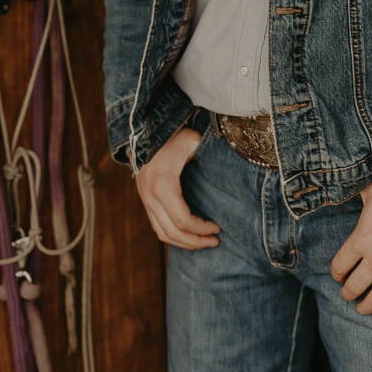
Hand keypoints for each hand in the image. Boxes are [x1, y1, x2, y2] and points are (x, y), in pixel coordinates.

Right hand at [135, 128, 220, 249]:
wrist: (146, 129)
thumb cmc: (173, 134)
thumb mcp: (192, 140)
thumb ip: (208, 152)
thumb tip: (228, 163)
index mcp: (163, 184)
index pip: (183, 220)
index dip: (202, 229)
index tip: (218, 228)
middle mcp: (150, 195)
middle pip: (172, 232)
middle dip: (195, 241)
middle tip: (214, 241)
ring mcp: (145, 198)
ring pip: (162, 233)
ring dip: (183, 242)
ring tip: (202, 242)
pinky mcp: (144, 198)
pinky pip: (156, 225)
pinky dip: (172, 234)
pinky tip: (188, 233)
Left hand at [330, 179, 371, 328]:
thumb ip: (361, 192)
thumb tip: (351, 182)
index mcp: (361, 240)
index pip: (340, 264)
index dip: (336, 272)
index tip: (337, 274)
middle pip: (355, 286)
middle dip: (348, 292)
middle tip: (347, 293)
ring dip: (367, 307)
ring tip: (363, 309)